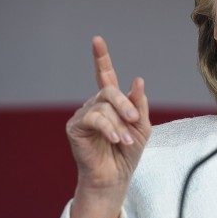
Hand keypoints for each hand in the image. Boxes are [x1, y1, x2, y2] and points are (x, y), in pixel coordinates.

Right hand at [65, 36, 150, 217]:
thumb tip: (137, 80)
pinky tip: (117, 140)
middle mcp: (95, 104)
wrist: (115, 177)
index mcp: (111, 102)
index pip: (105, 75)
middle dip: (125, 105)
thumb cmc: (128, 152)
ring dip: (120, 124)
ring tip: (126, 140)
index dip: (100, 57)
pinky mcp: (75, 127)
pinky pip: (94, 118)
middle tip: (135, 121)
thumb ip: (138, 104)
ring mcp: (83, 114)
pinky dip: (109, 128)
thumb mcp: (141, 126)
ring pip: (103, 106)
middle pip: (109, 90)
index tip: (96, 40)